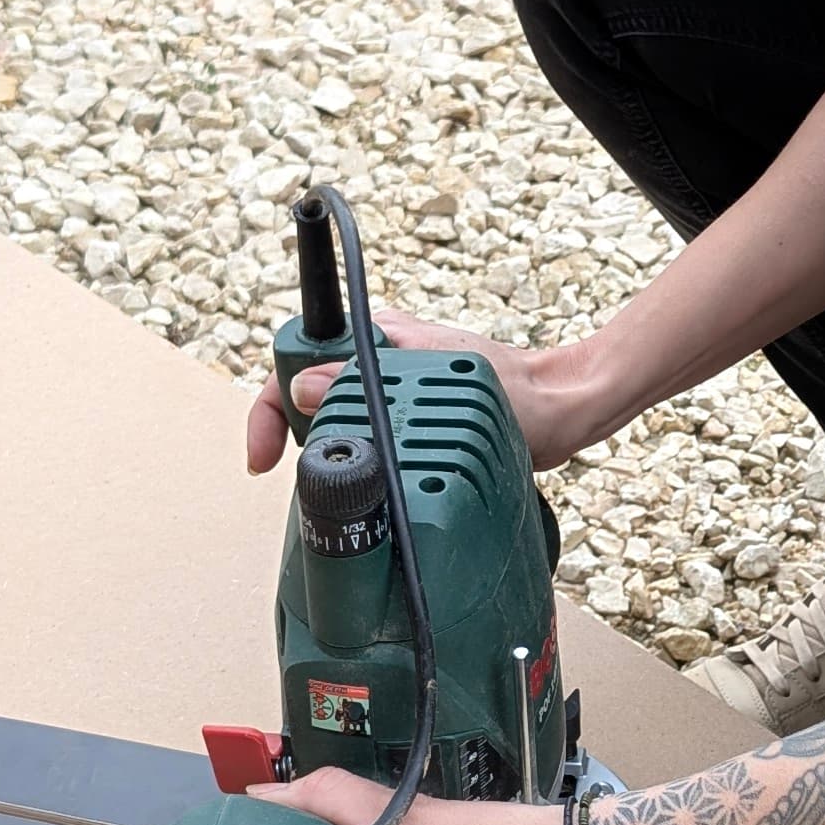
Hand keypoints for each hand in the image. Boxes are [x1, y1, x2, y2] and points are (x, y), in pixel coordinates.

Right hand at [244, 314, 606, 475]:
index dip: (272, 403)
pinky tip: (365, 488)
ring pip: (330, 423)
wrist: (560, 411)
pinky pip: (361, 440)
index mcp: (378, 335)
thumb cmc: (519, 391)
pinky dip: (355, 464)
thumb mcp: (442, 384)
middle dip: (299, 433)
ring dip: (328, 453)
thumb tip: (306, 390)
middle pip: (305, 395)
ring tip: (341, 482)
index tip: (264, 451)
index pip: (297, 356)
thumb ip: (373, 382)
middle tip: (307, 468)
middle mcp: (377, 359)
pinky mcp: (406, 420)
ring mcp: (390, 391)